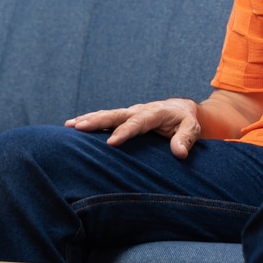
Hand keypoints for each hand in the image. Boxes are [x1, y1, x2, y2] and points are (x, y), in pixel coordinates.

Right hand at [67, 97, 201, 159]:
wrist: (180, 109)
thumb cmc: (186, 120)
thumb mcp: (193, 128)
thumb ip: (186, 139)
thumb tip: (179, 153)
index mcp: (154, 113)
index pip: (137, 122)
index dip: (124, 132)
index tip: (111, 142)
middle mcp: (138, 110)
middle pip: (115, 115)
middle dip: (97, 120)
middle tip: (79, 127)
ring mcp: (129, 113)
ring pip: (107, 115)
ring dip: (89, 119)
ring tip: (69, 125)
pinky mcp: (124, 117)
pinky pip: (106, 118)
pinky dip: (90, 120)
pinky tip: (73, 126)